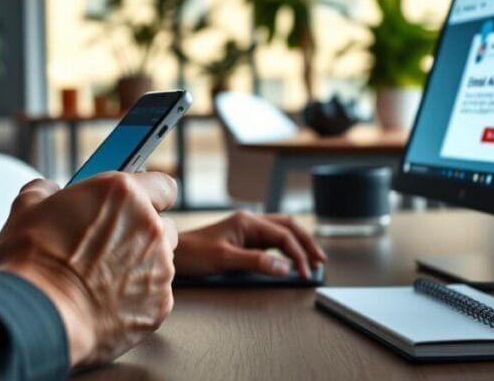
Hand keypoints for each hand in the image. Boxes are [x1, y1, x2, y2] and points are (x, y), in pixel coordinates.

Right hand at [0, 172, 177, 367]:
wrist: (37, 316)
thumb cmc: (31, 262)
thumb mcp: (27, 208)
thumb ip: (47, 190)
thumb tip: (48, 191)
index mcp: (123, 195)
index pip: (162, 186)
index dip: (149, 196)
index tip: (134, 205)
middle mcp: (150, 227)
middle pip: (162, 226)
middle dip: (142, 234)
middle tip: (109, 246)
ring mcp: (159, 268)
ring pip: (159, 262)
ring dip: (139, 266)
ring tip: (101, 280)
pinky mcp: (159, 304)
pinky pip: (154, 296)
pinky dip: (137, 299)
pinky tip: (105, 303)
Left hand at [174, 212, 326, 278]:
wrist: (173, 253)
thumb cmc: (193, 253)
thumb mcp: (225, 259)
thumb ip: (256, 262)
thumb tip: (284, 268)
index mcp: (247, 222)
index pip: (283, 235)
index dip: (298, 254)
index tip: (305, 272)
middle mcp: (250, 222)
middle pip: (288, 227)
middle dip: (306, 243)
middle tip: (320, 261)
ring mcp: (247, 229)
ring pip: (282, 232)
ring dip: (298, 244)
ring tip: (312, 260)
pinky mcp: (243, 239)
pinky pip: (271, 240)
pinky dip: (286, 248)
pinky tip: (290, 258)